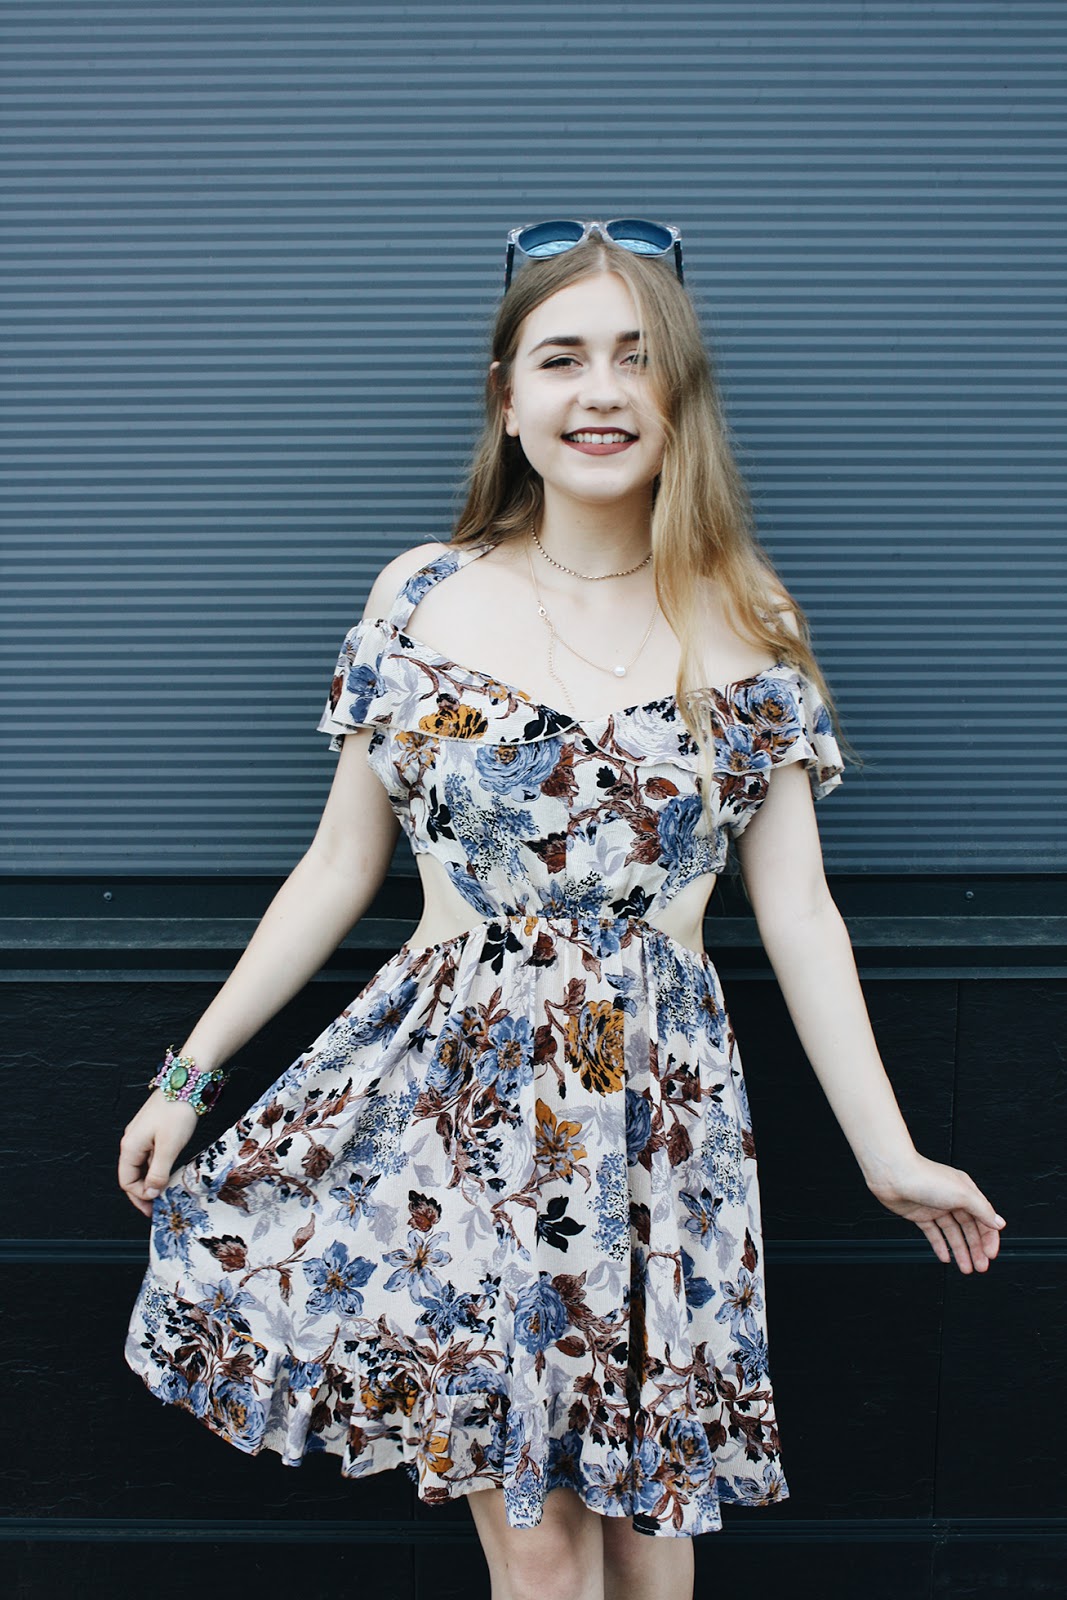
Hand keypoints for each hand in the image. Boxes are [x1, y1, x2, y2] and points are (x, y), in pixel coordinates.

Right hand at [118, 1091, 199, 1217]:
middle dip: (144, 1192)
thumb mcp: (169, 1147)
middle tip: (158, 1206)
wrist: (187, 1082)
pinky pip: (151, 1155)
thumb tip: (151, 1193)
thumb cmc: (177, 1111)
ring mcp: (142, 1135)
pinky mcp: (153, 1130)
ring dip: (152, 1180)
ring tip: (165, 1192)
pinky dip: (158, 1167)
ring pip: (142, 1165)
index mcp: (130, 1146)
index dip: (139, 1197)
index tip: (155, 1206)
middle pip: (132, 1175)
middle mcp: (132, 1141)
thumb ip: (158, 1172)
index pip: (127, 1182)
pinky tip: (170, 1172)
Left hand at [866, 1152, 1005, 1273]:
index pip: (983, 1218)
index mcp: (966, 1192)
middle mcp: (952, 1198)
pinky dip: (940, 1246)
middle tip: (981, 1266)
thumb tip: (998, 1222)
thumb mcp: (963, 1194)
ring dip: (960, 1251)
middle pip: (969, 1228)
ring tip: (966, 1267)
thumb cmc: (925, 1177)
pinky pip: (933, 1233)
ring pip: (952, 1233)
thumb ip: (983, 1210)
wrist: (893, 1175)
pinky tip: (945, 1256)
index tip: (991, 1254)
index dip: (989, 1238)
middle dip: (976, 1249)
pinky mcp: (920, 1214)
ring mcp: (935, 1207)